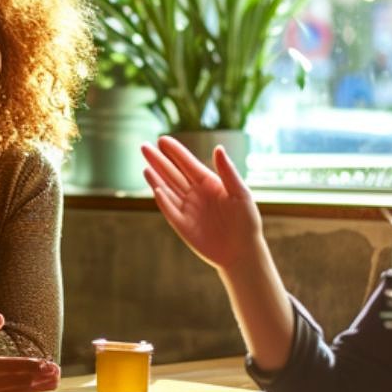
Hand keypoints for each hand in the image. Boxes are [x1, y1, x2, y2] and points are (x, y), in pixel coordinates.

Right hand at [0, 313, 59, 391]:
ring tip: (56, 379)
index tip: (49, 363)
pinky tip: (41, 387)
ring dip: (40, 385)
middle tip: (59, 370)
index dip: (34, 366)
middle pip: (23, 380)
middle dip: (42, 376)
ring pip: (22, 390)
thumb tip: (0, 316)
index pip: (15, 366)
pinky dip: (30, 391)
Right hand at [141, 136, 264, 274]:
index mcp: (209, 183)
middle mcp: (195, 194)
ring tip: (145, 166)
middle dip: (159, 161)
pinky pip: (170, 211)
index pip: (188, 164)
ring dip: (156, 178)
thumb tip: (218, 148)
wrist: (243, 252)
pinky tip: (156, 188)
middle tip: (145, 146)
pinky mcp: (183, 226)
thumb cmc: (247, 221)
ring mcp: (188, 209)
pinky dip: (163, 201)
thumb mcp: (241, 194)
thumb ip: (228, 172)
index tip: (162, 140)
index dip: (175, 152)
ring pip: (168, 190)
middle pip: (173, 174)